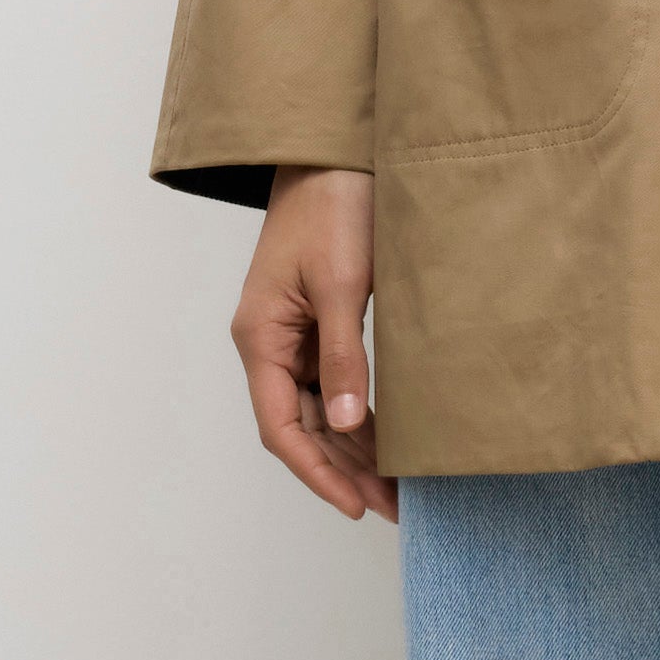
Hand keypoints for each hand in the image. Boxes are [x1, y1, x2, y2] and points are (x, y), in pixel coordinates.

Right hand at [234, 166, 394, 519]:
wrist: (336, 153)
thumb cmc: (334, 206)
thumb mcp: (343, 284)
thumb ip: (344, 356)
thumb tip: (347, 424)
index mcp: (260, 337)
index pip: (281, 428)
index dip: (317, 472)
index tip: (355, 505)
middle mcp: (269, 344)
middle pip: (302, 427)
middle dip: (345, 470)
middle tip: (395, 507)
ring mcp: (293, 336)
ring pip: (320, 411)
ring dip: (355, 449)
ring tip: (399, 487)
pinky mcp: (318, 324)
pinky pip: (334, 384)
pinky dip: (360, 415)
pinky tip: (391, 440)